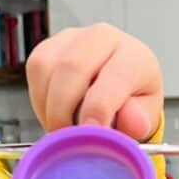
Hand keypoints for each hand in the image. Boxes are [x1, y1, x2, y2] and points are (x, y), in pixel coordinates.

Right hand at [26, 23, 162, 137]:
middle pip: (72, 67)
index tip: (89, 134)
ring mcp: (73, 37)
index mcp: (134, 56)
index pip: (114, 78)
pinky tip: (53, 115)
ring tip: (62, 129)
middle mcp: (103, 38)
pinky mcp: (49, 45)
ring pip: (46, 67)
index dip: (98, 109)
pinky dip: (39, 100)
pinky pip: (34, 69)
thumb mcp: (144, 119)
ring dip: (48, 107)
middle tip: (67, 141)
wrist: (121, 89)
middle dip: (64, 111)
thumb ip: (138, 122)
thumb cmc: (133, 106)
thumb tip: (132, 124)